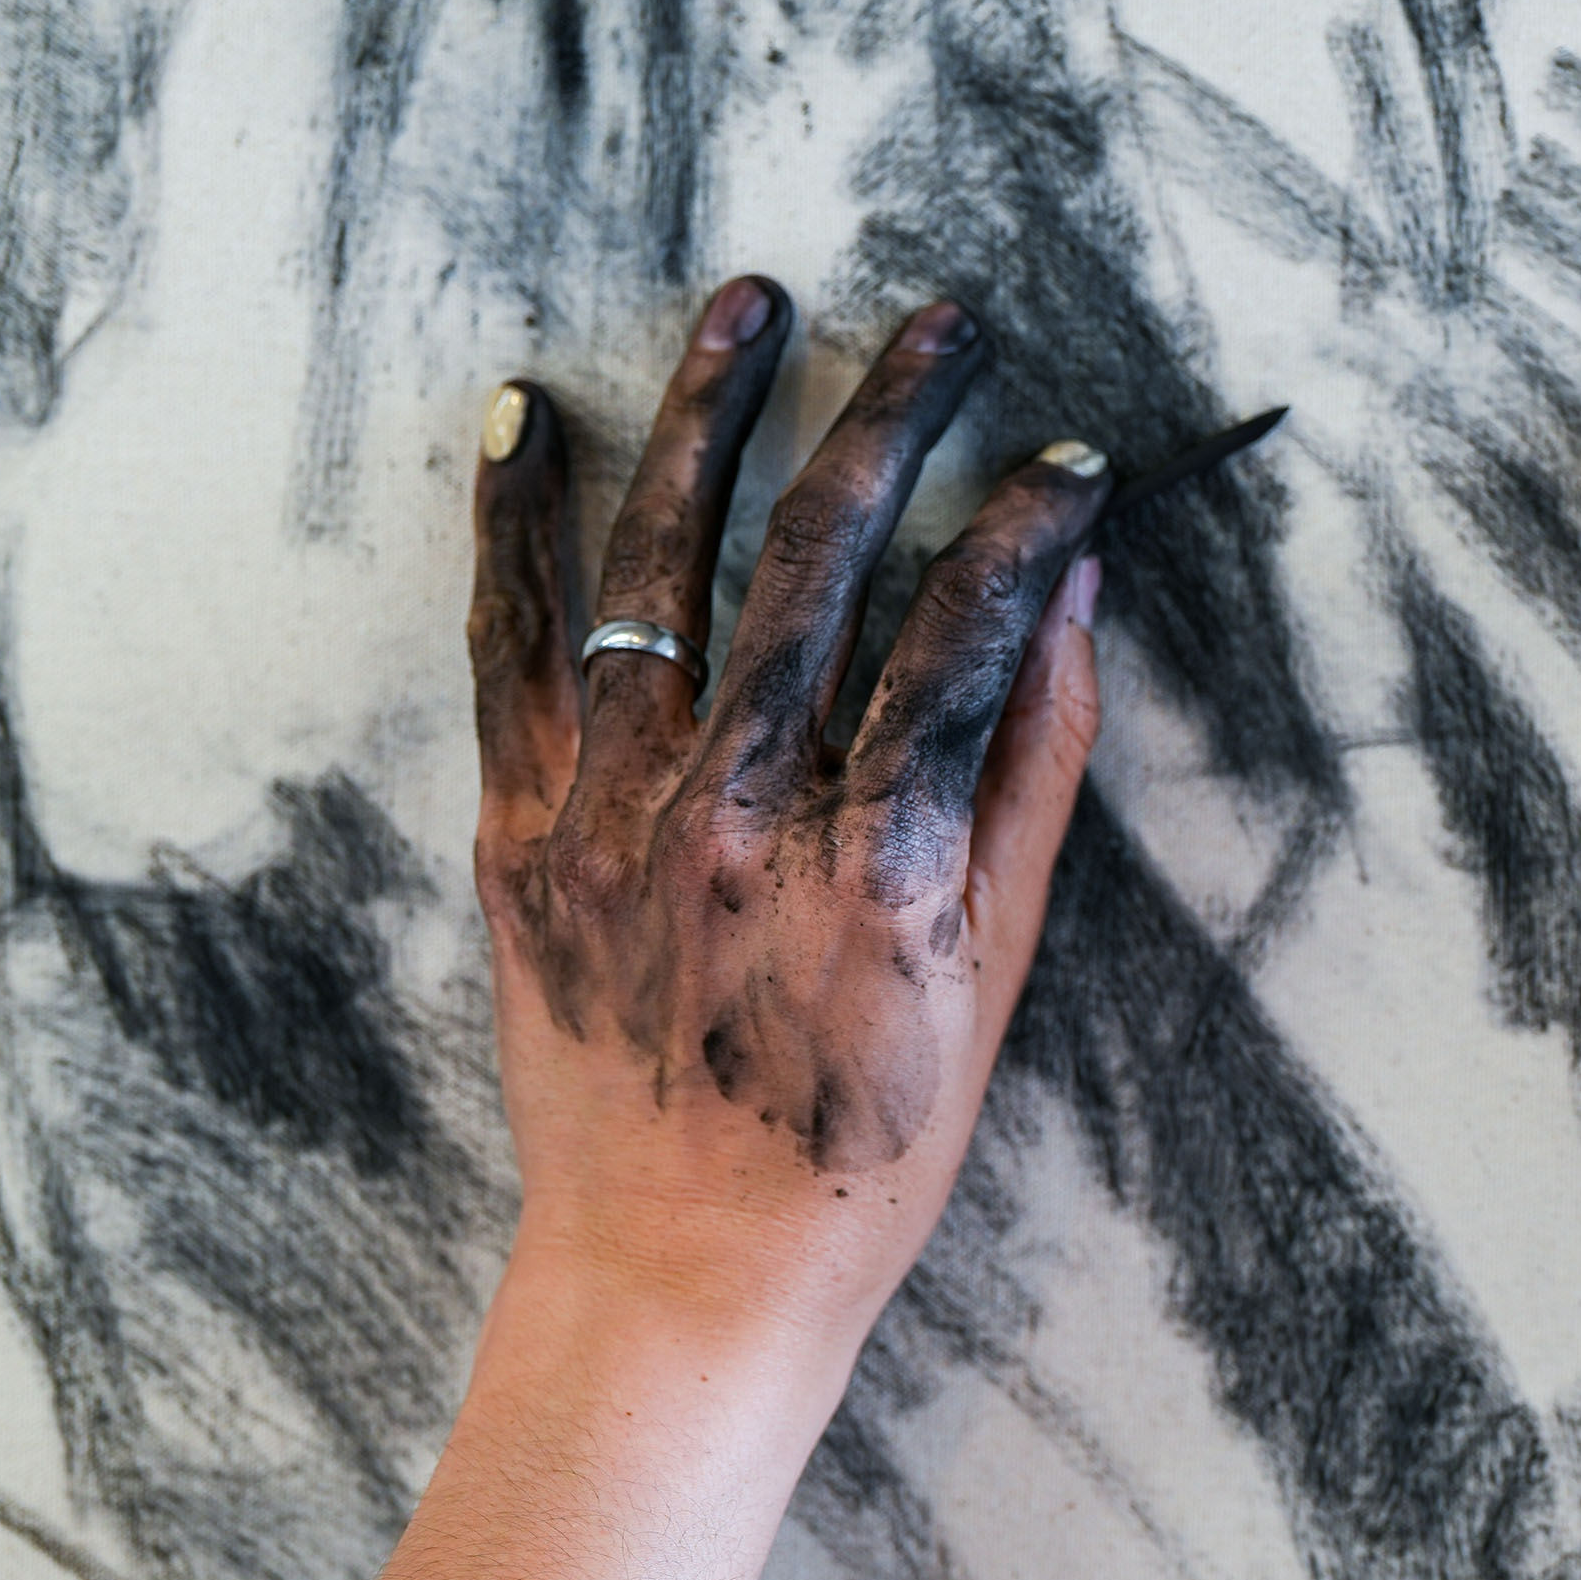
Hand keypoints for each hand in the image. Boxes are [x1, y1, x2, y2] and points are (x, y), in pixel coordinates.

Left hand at [328, 278, 1108, 1579]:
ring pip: (666, 569)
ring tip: (750, 304)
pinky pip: (512, 648)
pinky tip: (526, 417)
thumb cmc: (860, 1154)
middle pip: (825, 561)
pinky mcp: (522, 832)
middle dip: (893, 416)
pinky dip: (514, 527)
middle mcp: (741, 812)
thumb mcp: (988, 980)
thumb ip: (1026, 787)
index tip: (1069, 461)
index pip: (966, 631)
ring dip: (713, 417)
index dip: (1027, 526)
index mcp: (878, 859)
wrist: (676, 1275)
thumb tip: (1064, 613)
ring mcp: (617, 814)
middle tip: (940, 321)